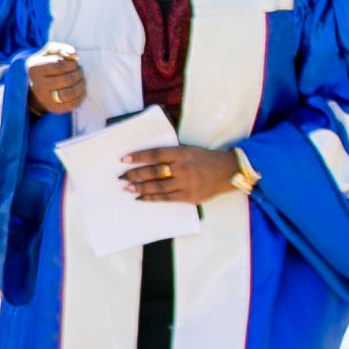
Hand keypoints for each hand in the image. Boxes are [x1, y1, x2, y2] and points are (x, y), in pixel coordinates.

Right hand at [25, 44, 86, 114]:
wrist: (35, 85)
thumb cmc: (45, 64)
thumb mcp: (49, 52)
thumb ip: (61, 48)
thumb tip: (73, 54)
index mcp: (34, 68)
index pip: (60, 65)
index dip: (72, 63)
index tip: (74, 62)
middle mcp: (37, 85)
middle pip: (67, 79)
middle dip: (78, 73)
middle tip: (79, 70)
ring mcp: (44, 99)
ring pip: (70, 93)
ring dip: (81, 84)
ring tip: (81, 79)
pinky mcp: (54, 109)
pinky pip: (73, 104)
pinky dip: (81, 95)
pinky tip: (80, 89)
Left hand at [120, 141, 244, 204]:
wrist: (227, 172)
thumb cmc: (204, 159)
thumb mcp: (188, 150)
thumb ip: (170, 154)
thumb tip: (146, 159)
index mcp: (182, 153)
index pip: (155, 154)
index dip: (139, 156)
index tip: (124, 159)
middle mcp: (183, 168)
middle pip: (154, 172)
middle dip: (135, 174)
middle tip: (121, 176)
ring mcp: (186, 183)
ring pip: (157, 186)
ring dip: (140, 188)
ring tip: (127, 188)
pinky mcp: (189, 196)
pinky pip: (166, 198)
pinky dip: (151, 198)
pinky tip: (140, 198)